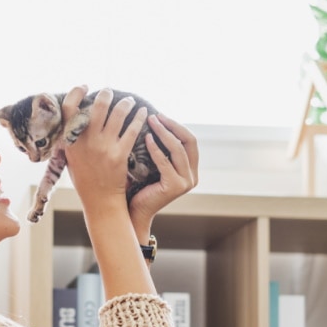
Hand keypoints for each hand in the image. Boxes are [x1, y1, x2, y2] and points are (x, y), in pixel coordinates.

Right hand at [63, 87, 148, 211]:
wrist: (99, 201)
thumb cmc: (85, 179)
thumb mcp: (71, 157)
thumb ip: (73, 138)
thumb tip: (78, 116)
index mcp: (70, 141)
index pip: (69, 108)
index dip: (76, 92)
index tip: (84, 86)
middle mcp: (86, 141)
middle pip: (98, 106)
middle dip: (107, 93)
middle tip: (111, 91)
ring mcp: (104, 147)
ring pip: (118, 114)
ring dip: (126, 103)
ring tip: (130, 101)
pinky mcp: (120, 154)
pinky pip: (132, 129)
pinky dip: (139, 118)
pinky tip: (143, 113)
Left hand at [129, 114, 198, 242]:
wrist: (133, 211)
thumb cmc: (139, 186)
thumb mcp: (153, 165)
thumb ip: (160, 149)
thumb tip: (154, 121)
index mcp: (190, 169)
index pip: (190, 141)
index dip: (176, 126)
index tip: (160, 115)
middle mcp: (192, 176)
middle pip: (189, 141)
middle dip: (172, 126)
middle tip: (156, 116)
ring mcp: (186, 182)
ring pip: (178, 149)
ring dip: (164, 133)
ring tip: (150, 122)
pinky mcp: (175, 187)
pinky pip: (165, 162)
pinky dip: (155, 148)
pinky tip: (146, 138)